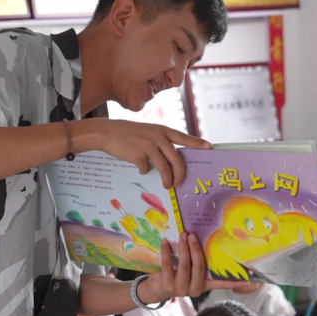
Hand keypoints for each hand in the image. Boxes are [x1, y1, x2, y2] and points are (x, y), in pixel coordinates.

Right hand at [90, 119, 209, 188]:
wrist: (107, 132)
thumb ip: (159, 141)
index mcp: (162, 130)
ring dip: (167, 179)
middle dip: (180, 174)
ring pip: (165, 168)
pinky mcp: (139, 155)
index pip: (183, 137)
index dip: (197, 143)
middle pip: (177, 159)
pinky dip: (145, 171)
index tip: (209, 147)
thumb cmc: (127, 133)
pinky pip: (147, 169)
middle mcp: (158, 137)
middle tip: (179, 182)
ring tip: (167, 185)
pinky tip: (140, 167)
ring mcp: (149, 145)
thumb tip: (170, 159)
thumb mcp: (147, 132)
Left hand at [139, 233, 245, 303]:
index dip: (233, 281)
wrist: (156, 289)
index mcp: (202, 285)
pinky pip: (168, 265)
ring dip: (184, 248)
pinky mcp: (167, 284)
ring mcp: (180, 288)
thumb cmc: (176, 275)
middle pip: (199, 267)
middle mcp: (194, 289)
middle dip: (196, 249)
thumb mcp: (189, 271)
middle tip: (193, 234)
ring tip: (184, 234)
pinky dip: (167, 252)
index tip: (247, 280)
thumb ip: (197, 262)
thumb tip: (202, 238)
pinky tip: (165, 241)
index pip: (220, 283)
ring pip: (185, 265)